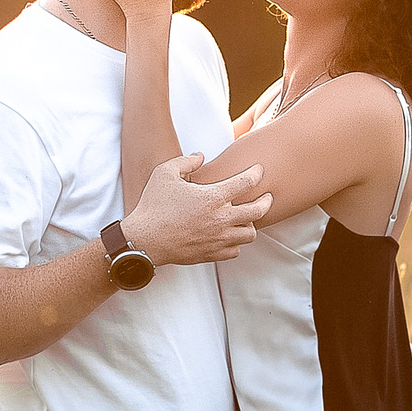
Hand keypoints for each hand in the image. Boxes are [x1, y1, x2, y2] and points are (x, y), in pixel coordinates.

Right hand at [123, 153, 270, 267]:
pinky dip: (237, 242)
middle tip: (267, 197)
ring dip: (251, 224)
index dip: (256, 174)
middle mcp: (220, 219)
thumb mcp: (164, 173)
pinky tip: (231, 235)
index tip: (258, 170)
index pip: (246, 182)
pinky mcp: (212, 254)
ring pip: (251, 234)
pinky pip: (236, 250)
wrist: (144, 241)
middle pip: (258, 211)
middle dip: (266, 201)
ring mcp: (218, 239)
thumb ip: (185, 161)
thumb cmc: (153, 205)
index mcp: (212, 197)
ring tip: (247, 218)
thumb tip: (201, 156)